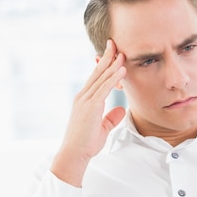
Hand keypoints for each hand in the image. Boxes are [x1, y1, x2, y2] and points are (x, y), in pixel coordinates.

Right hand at [51, 39, 126, 186]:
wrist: (74, 154)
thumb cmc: (86, 143)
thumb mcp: (103, 128)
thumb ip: (112, 117)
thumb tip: (122, 109)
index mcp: (85, 99)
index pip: (96, 78)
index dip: (105, 65)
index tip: (113, 53)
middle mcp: (83, 96)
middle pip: (97, 72)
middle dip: (107, 57)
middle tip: (114, 43)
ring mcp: (85, 100)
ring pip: (101, 78)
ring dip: (113, 65)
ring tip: (122, 52)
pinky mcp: (90, 107)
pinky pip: (104, 89)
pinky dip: (113, 78)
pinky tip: (122, 70)